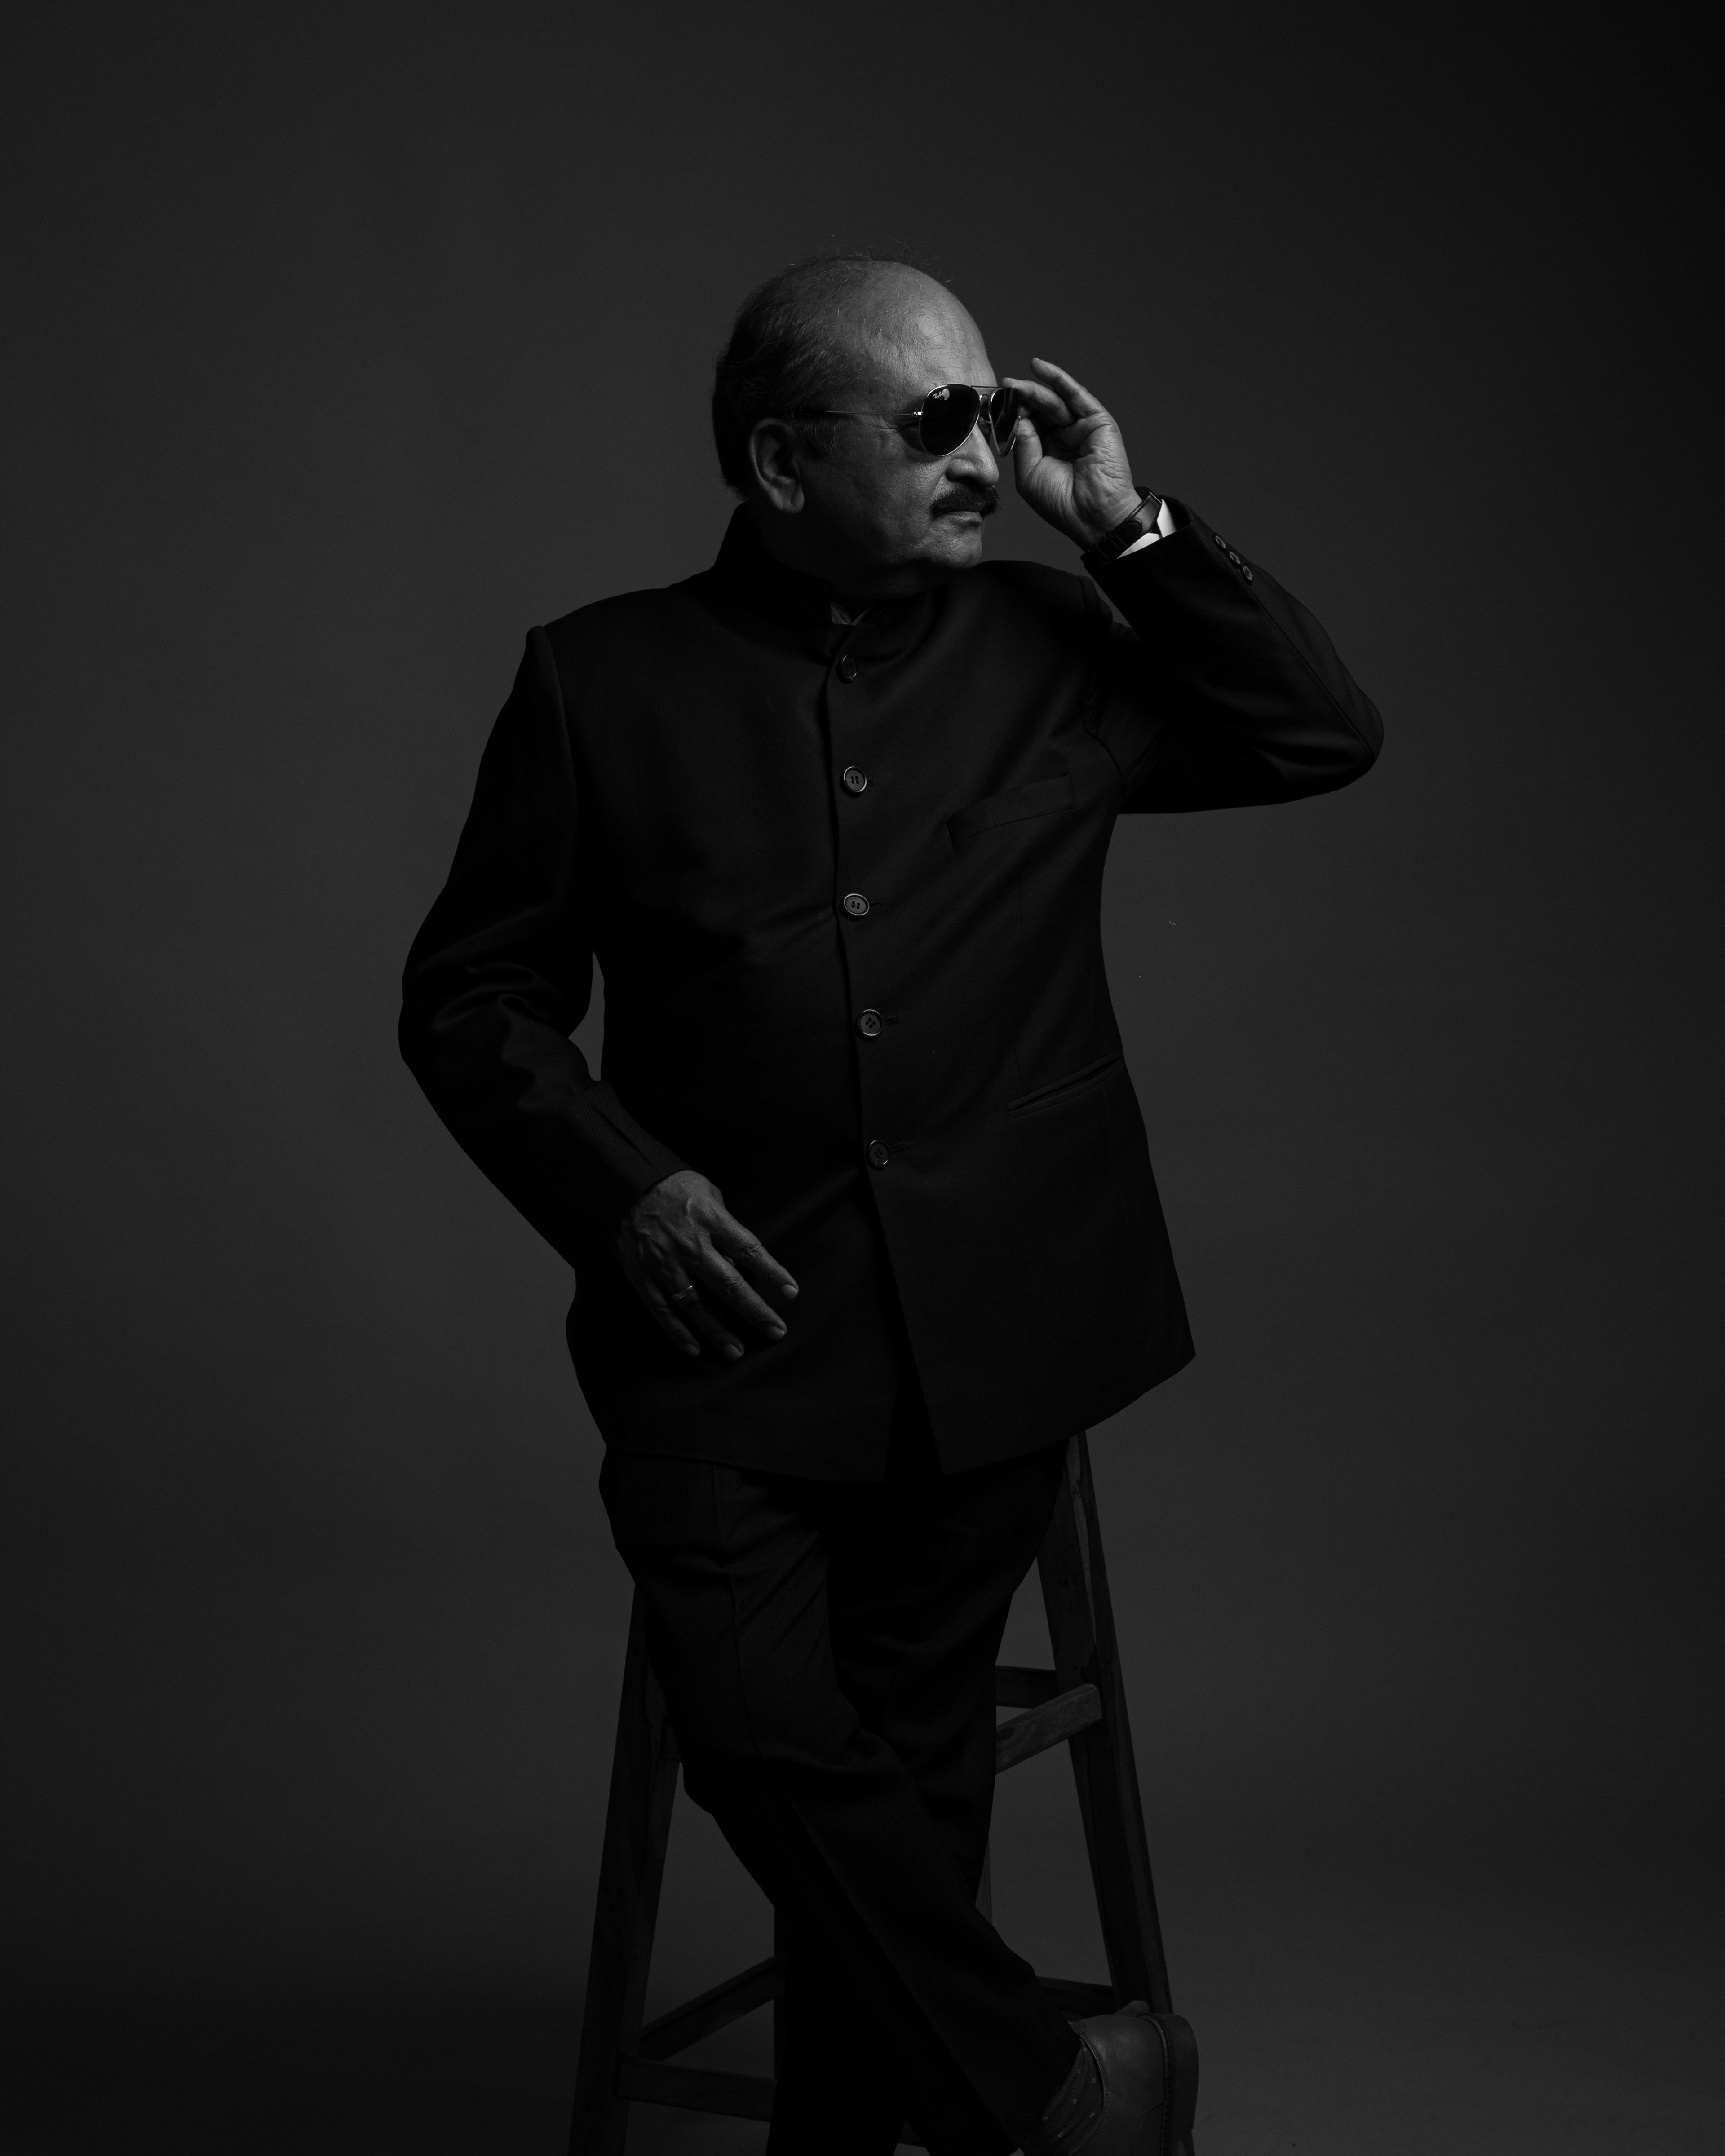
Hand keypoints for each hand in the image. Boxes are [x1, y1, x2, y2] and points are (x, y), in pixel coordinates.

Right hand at [614, 1169, 798, 1360]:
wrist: (621, 1183)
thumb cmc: (670, 1185)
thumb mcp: (706, 1190)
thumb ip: (725, 1222)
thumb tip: (739, 1254)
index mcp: (710, 1219)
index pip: (749, 1250)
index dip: (772, 1273)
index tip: (791, 1293)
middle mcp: (690, 1245)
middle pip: (728, 1285)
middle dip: (755, 1311)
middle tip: (776, 1332)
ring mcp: (664, 1263)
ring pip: (696, 1305)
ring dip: (718, 1331)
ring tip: (737, 1352)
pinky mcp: (641, 1276)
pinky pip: (661, 1309)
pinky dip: (677, 1332)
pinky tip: (694, 1349)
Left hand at [999, 358, 1142, 549]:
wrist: (1092, 516)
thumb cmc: (1062, 504)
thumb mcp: (1029, 473)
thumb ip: (1023, 443)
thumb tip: (1016, 416)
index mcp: (1048, 451)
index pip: (1028, 424)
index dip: (1011, 413)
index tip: (992, 405)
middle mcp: (1065, 437)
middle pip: (1040, 409)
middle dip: (1020, 398)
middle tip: (1001, 388)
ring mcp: (1081, 427)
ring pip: (1054, 400)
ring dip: (1033, 389)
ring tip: (1013, 383)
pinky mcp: (1097, 421)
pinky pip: (1075, 394)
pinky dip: (1058, 379)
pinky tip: (1038, 367)